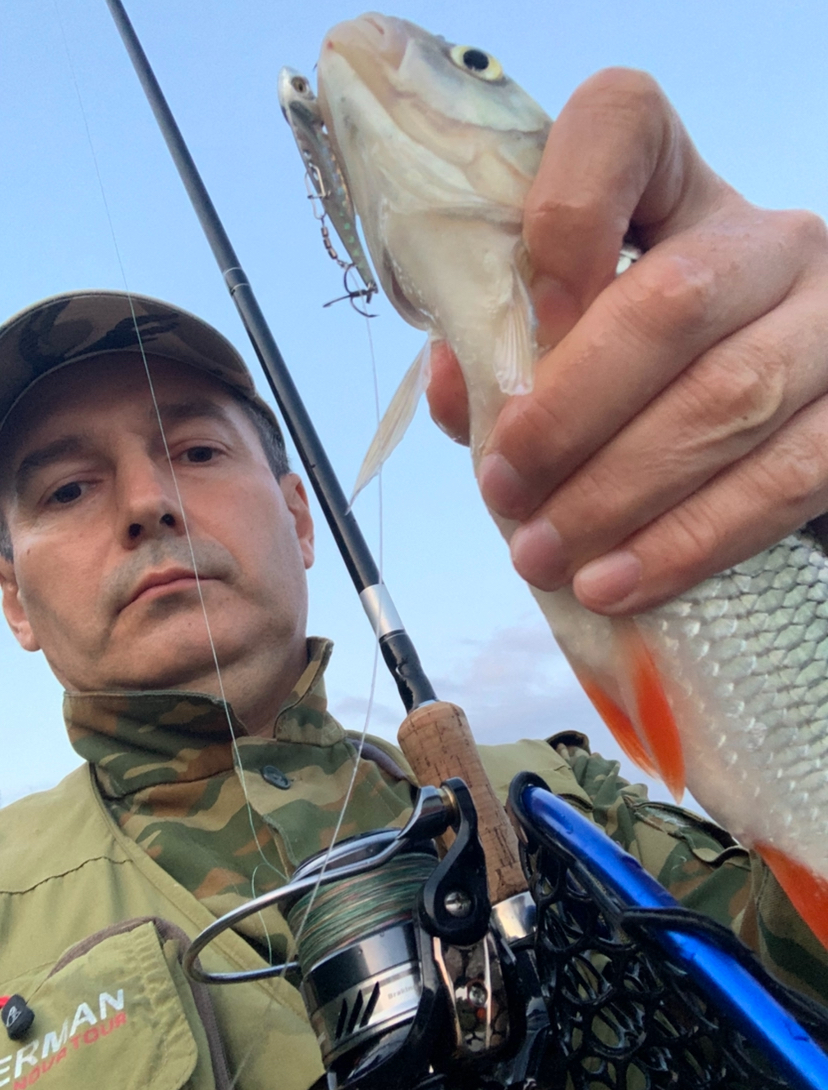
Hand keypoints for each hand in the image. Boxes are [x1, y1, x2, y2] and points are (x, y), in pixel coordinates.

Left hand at [426, 68, 827, 614]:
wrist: (764, 413)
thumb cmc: (636, 369)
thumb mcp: (570, 339)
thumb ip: (503, 350)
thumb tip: (457, 386)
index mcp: (674, 187)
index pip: (621, 126)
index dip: (561, 218)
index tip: (520, 325)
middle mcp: (767, 240)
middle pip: (673, 303)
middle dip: (570, 415)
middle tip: (505, 492)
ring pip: (728, 401)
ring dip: (618, 495)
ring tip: (542, 555)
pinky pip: (781, 483)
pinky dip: (688, 542)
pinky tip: (618, 581)